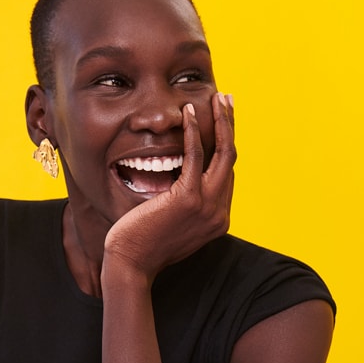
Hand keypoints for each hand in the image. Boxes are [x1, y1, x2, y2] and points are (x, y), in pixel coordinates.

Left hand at [103, 92, 234, 280]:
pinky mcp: (188, 199)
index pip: (227, 174)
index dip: (225, 144)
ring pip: (223, 154)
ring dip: (220, 122)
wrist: (132, 264)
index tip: (221, 122)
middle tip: (226, 101)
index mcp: (218, 219)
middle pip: (231, 160)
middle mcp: (219, 213)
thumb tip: (184, 183)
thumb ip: (187, 205)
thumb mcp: (174, 224)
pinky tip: (188, 113)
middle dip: (230, 126)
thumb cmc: (145, 244)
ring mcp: (207, 206)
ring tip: (216, 98)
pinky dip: (193, 131)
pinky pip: (195, 156)